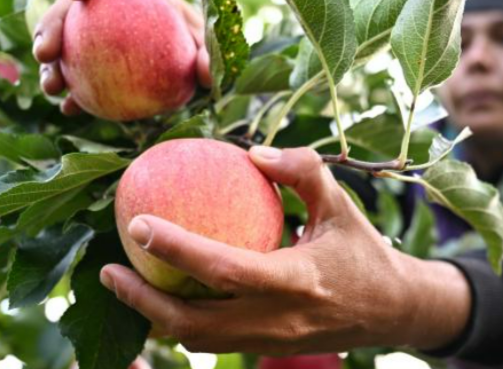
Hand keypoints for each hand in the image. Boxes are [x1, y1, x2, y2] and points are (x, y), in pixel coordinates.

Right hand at [32, 0, 211, 115]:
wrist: (193, 67)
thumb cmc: (202, 44)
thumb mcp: (212, 47)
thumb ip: (210, 55)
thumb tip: (205, 71)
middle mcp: (108, 5)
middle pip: (71, 6)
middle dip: (51, 24)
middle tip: (46, 52)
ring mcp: (95, 35)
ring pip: (64, 42)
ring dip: (51, 63)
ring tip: (51, 86)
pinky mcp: (92, 65)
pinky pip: (75, 76)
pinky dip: (71, 92)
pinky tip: (69, 108)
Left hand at [99, 147, 472, 354]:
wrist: (394, 311)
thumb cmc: (364, 252)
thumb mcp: (342, 203)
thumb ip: (302, 171)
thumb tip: (251, 153)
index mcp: (296, 281)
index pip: (223, 269)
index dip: (176, 249)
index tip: (137, 222)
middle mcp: (278, 320)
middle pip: (194, 325)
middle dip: (142, 301)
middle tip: (108, 270)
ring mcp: (271, 343)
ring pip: (198, 341)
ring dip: (155, 317)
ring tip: (126, 282)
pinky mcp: (267, 351)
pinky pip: (213, 342)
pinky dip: (181, 323)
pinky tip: (168, 293)